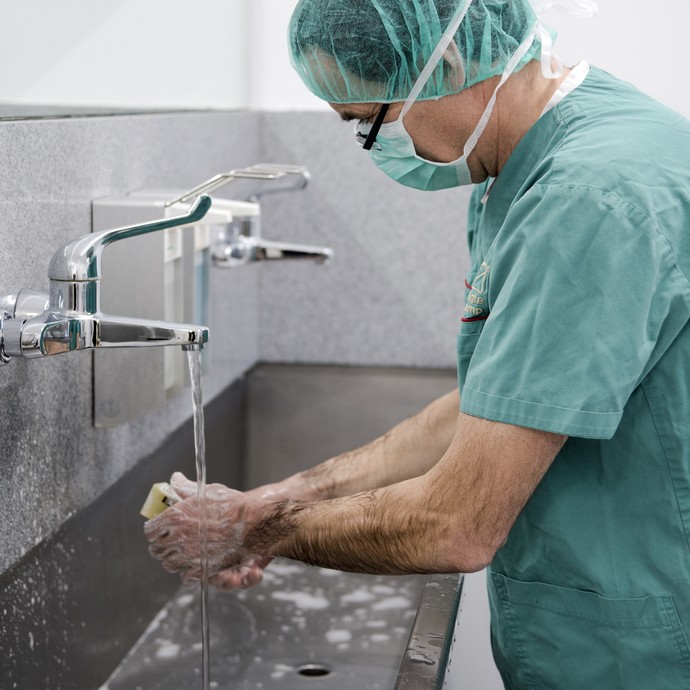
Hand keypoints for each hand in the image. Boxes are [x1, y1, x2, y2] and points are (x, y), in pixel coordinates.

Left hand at [144, 472, 268, 588]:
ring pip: (168, 564)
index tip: (159, 527)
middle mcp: (177, 539)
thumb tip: (175, 479)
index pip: (149, 530)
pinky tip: (193, 564)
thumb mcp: (206, 491)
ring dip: (172, 558)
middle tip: (169, 540)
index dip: (154, 529)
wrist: (251, 524)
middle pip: (155, 549)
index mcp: (175, 517)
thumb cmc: (231, 506)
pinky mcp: (200, 569)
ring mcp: (188, 556)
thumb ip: (185, 487)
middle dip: (160, 544)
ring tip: (181, 552)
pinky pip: (184, 577)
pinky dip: (187, 572)